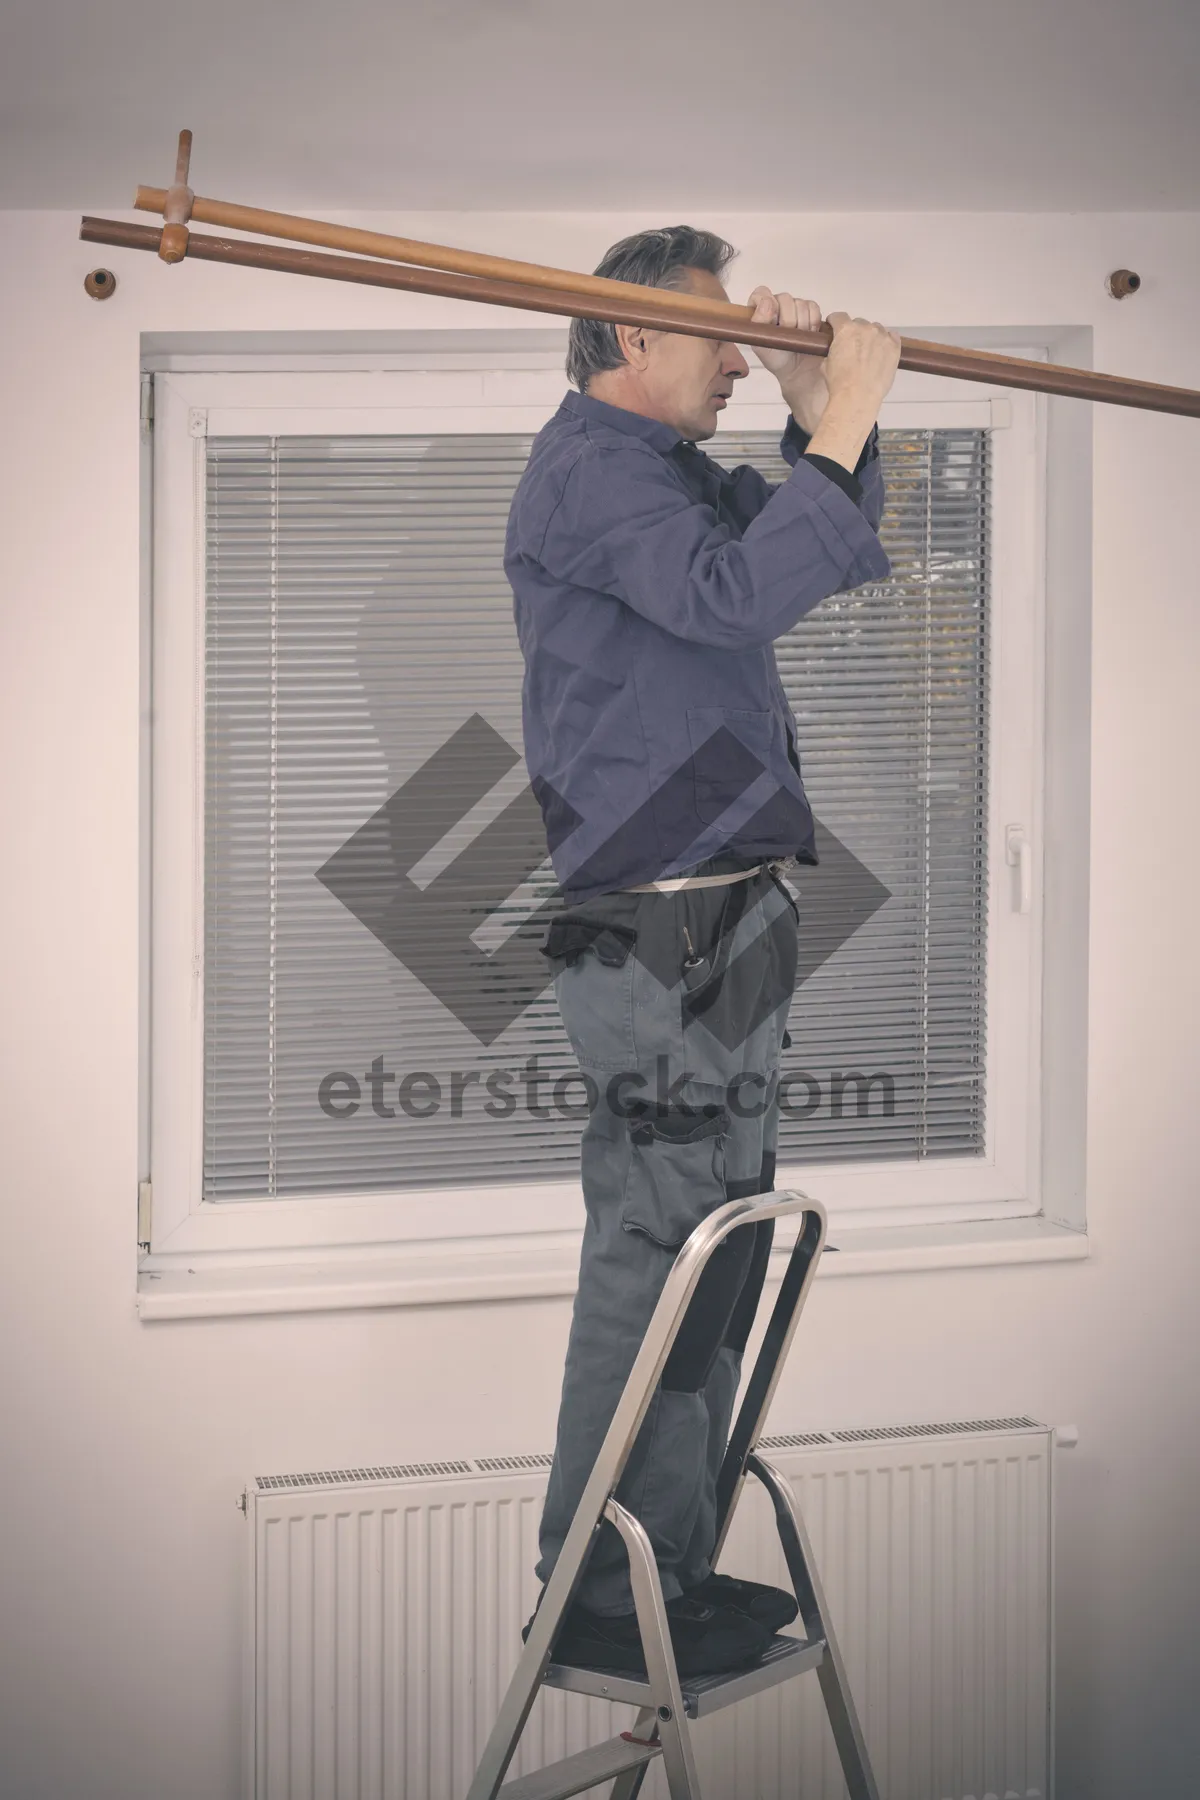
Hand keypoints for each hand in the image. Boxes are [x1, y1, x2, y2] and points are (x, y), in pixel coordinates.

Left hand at [745, 287, 828, 432]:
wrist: (798, 371)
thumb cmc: (776, 357)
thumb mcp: (760, 344)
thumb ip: (758, 322)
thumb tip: (767, 302)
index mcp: (761, 310)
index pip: (761, 293)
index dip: (767, 303)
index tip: (772, 319)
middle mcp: (778, 304)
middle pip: (785, 298)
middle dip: (787, 320)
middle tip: (787, 336)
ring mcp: (795, 306)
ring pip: (800, 303)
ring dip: (801, 324)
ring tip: (798, 338)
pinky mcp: (812, 310)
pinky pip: (814, 308)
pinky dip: (813, 323)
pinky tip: (809, 335)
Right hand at [821, 312, 901, 414]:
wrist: (858, 397)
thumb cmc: (838, 383)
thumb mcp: (826, 364)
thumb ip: (833, 350)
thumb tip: (837, 351)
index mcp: (845, 329)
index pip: (839, 316)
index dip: (835, 323)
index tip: (834, 329)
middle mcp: (865, 328)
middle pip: (859, 323)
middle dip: (855, 332)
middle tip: (853, 347)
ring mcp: (882, 336)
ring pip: (876, 329)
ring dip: (871, 336)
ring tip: (869, 352)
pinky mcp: (895, 347)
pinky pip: (892, 336)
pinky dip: (886, 341)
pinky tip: (882, 352)